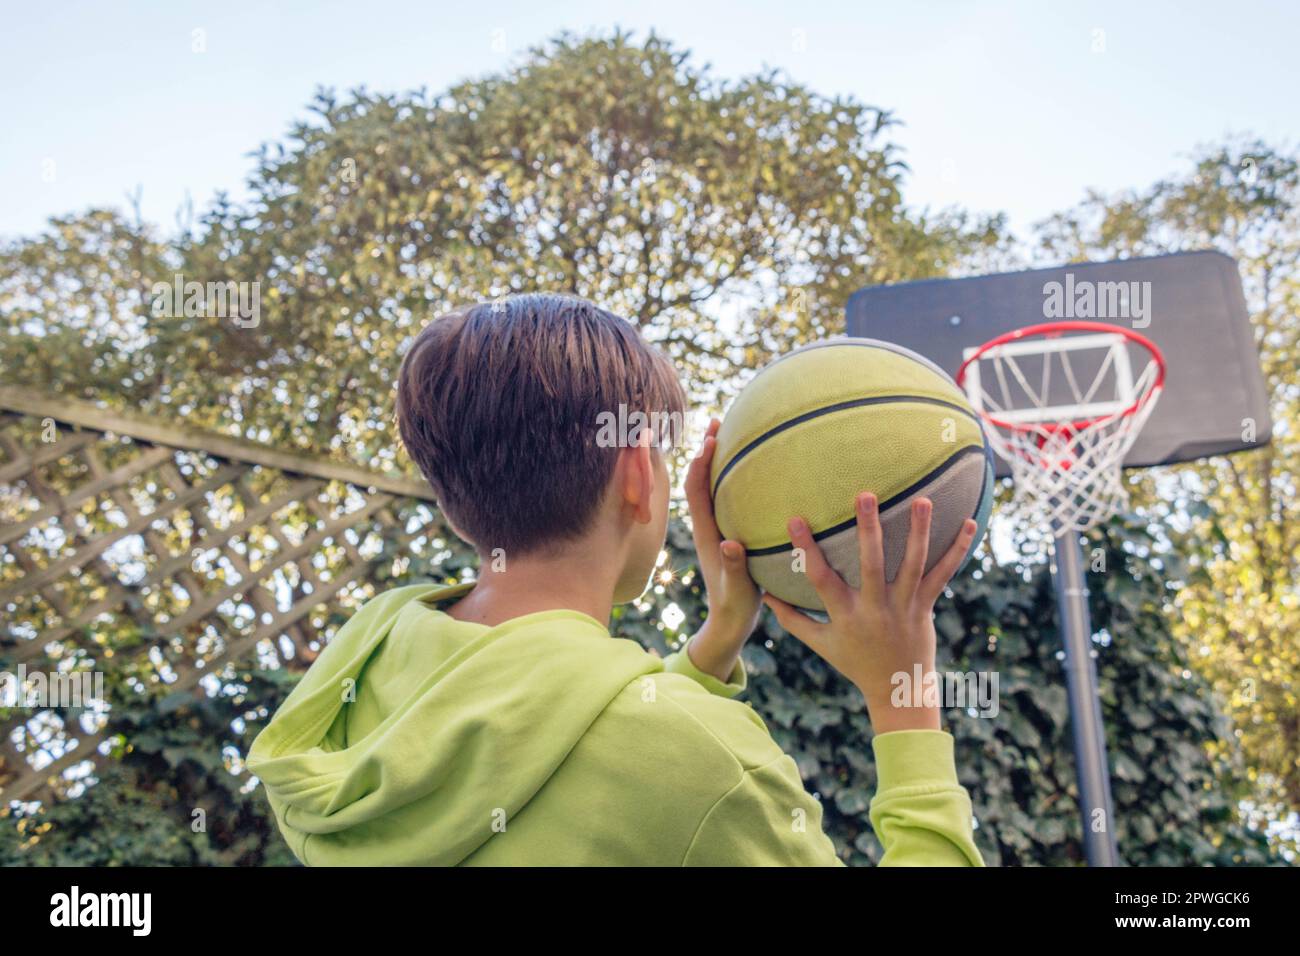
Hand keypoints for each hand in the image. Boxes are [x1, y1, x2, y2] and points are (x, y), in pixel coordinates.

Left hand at [683, 418, 761, 680]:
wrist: (729, 623)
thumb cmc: (734, 607)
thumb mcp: (737, 589)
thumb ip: (734, 567)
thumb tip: (730, 544)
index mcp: (707, 534)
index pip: (697, 490)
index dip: (701, 462)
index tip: (710, 437)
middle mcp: (708, 526)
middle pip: (701, 479)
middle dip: (707, 450)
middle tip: (717, 421)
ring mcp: (717, 529)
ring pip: (712, 487)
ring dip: (718, 461)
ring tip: (730, 435)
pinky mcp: (728, 535)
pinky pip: (726, 499)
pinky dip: (732, 479)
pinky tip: (752, 471)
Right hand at [762, 494, 977, 733]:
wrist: (899, 691)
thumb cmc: (856, 663)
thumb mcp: (821, 644)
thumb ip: (793, 619)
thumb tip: (766, 595)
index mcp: (846, 615)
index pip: (821, 579)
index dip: (806, 550)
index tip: (795, 520)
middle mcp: (875, 609)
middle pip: (872, 565)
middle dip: (868, 530)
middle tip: (865, 495)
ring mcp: (904, 607)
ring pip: (914, 565)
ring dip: (920, 532)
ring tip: (922, 500)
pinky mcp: (926, 606)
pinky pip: (944, 575)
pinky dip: (958, 550)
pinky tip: (970, 523)